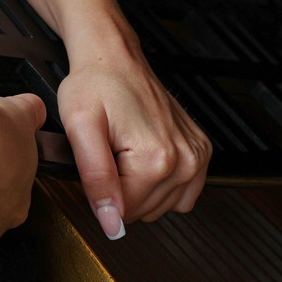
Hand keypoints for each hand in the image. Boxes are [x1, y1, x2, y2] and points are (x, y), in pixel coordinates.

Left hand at [57, 45, 210, 239]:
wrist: (115, 56)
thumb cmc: (95, 83)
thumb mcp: (80, 128)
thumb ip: (96, 180)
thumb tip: (112, 225)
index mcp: (156, 159)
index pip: (124, 214)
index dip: (102, 192)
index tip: (99, 160)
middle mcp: (185, 160)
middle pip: (144, 212)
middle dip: (121, 188)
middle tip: (111, 150)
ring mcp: (197, 156)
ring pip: (161, 206)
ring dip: (139, 186)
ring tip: (126, 150)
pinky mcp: (201, 151)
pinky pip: (182, 194)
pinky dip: (162, 185)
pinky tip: (145, 157)